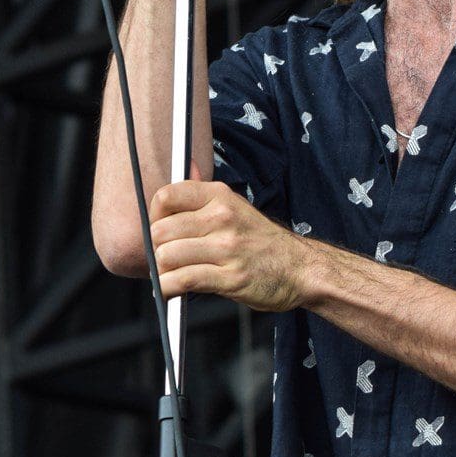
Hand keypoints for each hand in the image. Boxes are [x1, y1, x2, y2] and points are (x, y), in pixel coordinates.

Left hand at [147, 180, 317, 312]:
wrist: (301, 268)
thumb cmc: (262, 241)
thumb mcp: (236, 206)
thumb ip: (204, 193)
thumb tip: (185, 165)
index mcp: (220, 196)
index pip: (166, 197)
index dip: (154, 216)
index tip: (159, 229)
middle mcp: (222, 218)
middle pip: (161, 231)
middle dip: (157, 248)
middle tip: (167, 257)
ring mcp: (227, 248)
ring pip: (168, 256)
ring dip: (163, 271)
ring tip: (172, 274)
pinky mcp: (230, 277)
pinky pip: (183, 280)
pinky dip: (169, 289)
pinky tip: (172, 290)